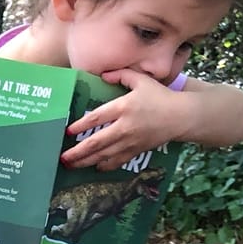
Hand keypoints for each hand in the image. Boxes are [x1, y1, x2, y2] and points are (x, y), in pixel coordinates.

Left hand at [60, 69, 191, 169]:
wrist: (180, 116)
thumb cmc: (160, 96)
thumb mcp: (142, 80)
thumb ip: (121, 75)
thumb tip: (103, 75)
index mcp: (123, 107)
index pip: (96, 118)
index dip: (80, 126)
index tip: (68, 131)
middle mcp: (124, 127)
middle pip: (96, 142)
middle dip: (77, 152)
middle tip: (62, 157)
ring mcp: (130, 141)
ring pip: (103, 155)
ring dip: (86, 162)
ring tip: (71, 165)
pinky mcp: (136, 151)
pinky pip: (117, 161)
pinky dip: (105, 166)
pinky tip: (95, 167)